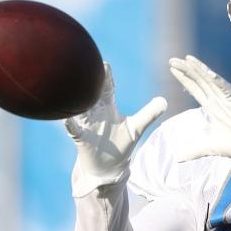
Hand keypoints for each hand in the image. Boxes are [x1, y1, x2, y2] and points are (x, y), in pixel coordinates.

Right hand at [65, 63, 166, 184]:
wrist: (109, 167)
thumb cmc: (121, 144)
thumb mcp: (136, 128)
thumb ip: (149, 114)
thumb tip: (164, 101)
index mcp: (108, 108)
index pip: (107, 88)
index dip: (106, 77)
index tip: (105, 63)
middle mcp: (96, 113)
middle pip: (92, 95)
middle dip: (89, 83)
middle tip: (85, 68)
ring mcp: (87, 125)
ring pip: (80, 110)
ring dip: (78, 102)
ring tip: (73, 90)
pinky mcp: (82, 139)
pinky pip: (74, 131)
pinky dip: (70, 125)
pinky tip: (66, 119)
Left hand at [169, 55, 230, 166]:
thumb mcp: (209, 148)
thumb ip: (193, 150)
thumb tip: (176, 158)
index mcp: (212, 107)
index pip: (195, 88)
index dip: (184, 78)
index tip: (172, 68)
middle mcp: (219, 100)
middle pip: (200, 81)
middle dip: (187, 70)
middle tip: (172, 60)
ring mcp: (228, 101)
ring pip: (212, 81)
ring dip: (200, 70)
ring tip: (187, 60)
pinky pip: (227, 90)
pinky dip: (219, 82)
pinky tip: (209, 74)